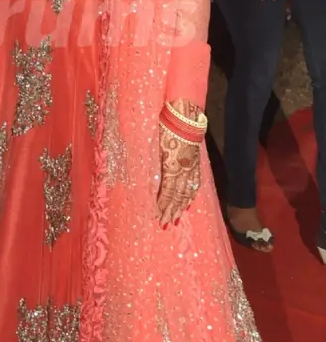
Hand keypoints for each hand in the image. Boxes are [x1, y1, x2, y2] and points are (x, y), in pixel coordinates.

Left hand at [157, 102, 200, 226]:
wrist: (184, 117)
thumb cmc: (165, 128)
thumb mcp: (155, 145)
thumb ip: (153, 164)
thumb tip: (145, 180)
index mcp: (173, 165)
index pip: (168, 190)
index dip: (163, 204)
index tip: (157, 214)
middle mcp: (184, 169)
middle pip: (178, 195)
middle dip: (171, 210)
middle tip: (164, 224)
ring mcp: (192, 167)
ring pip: (188, 192)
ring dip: (181, 207)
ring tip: (175, 219)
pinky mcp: (196, 164)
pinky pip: (195, 184)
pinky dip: (191, 196)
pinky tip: (187, 204)